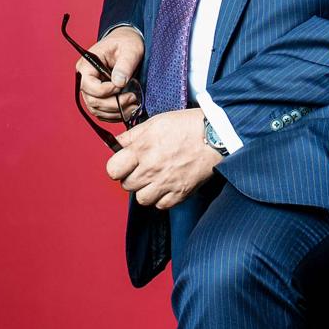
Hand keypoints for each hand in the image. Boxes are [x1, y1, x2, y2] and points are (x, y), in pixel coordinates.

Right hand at [78, 26, 145, 127]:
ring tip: (134, 105)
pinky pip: (103, 113)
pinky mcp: (99, 97)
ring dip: (116, 112)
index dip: (105, 90)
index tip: (122, 86)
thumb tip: (119, 83)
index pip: (88, 85)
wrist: (127, 44)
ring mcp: (91, 90)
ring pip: (97, 110)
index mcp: (86, 65)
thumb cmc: (127, 43)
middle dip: (113, 104)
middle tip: (133, 98)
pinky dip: (116, 114)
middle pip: (92, 101)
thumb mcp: (130, 49)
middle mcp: (85, 79)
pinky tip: (129, 109)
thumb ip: (125, 65)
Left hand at [106, 108, 222, 209]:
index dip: (117, 166)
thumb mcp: (155, 122)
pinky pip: (161, 205)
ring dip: (145, 190)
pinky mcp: (180, 193)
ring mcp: (166, 183)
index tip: (124, 163)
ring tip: (154, 179)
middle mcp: (151, 169)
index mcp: (142, 149)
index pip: (112, 170)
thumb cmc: (187, 126)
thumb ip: (132, 135)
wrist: (216, 135)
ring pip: (142, 199)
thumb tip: (115, 143)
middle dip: (131, 177)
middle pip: (126, 185)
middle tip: (142, 168)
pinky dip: (161, 198)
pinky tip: (167, 185)